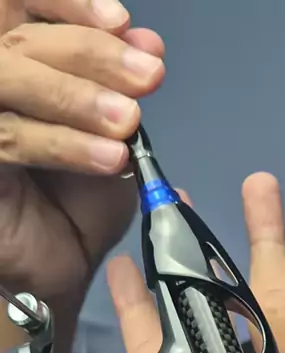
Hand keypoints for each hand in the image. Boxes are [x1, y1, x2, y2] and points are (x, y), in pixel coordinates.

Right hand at [0, 0, 164, 296]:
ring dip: (76, 98)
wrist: (57, 270)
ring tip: (127, 122)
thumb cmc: (77, 204)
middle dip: (92, 53)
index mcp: (20, 65)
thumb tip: (146, 45)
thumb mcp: (108, 140)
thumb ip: (120, 94)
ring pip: (9, 79)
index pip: (26, 7)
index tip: (125, 24)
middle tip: (147, 77)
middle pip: (24, 40)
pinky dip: (62, 144)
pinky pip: (9, 139)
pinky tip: (108, 158)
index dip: (69, 6)